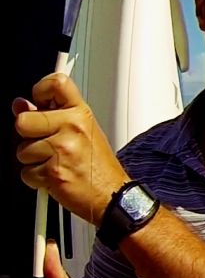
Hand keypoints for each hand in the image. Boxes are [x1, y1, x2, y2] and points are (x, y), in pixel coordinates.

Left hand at [12, 74, 129, 223]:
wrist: (111, 194)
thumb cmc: (97, 164)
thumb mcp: (81, 131)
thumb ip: (48, 116)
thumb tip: (20, 105)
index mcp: (81, 113)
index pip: (56, 83)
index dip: (40, 90)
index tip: (39, 102)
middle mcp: (73, 126)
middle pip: (23, 121)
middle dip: (27, 136)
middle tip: (47, 144)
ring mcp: (63, 148)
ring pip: (21, 150)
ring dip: (32, 160)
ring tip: (55, 162)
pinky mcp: (53, 172)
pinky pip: (25, 172)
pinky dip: (35, 178)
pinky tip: (54, 176)